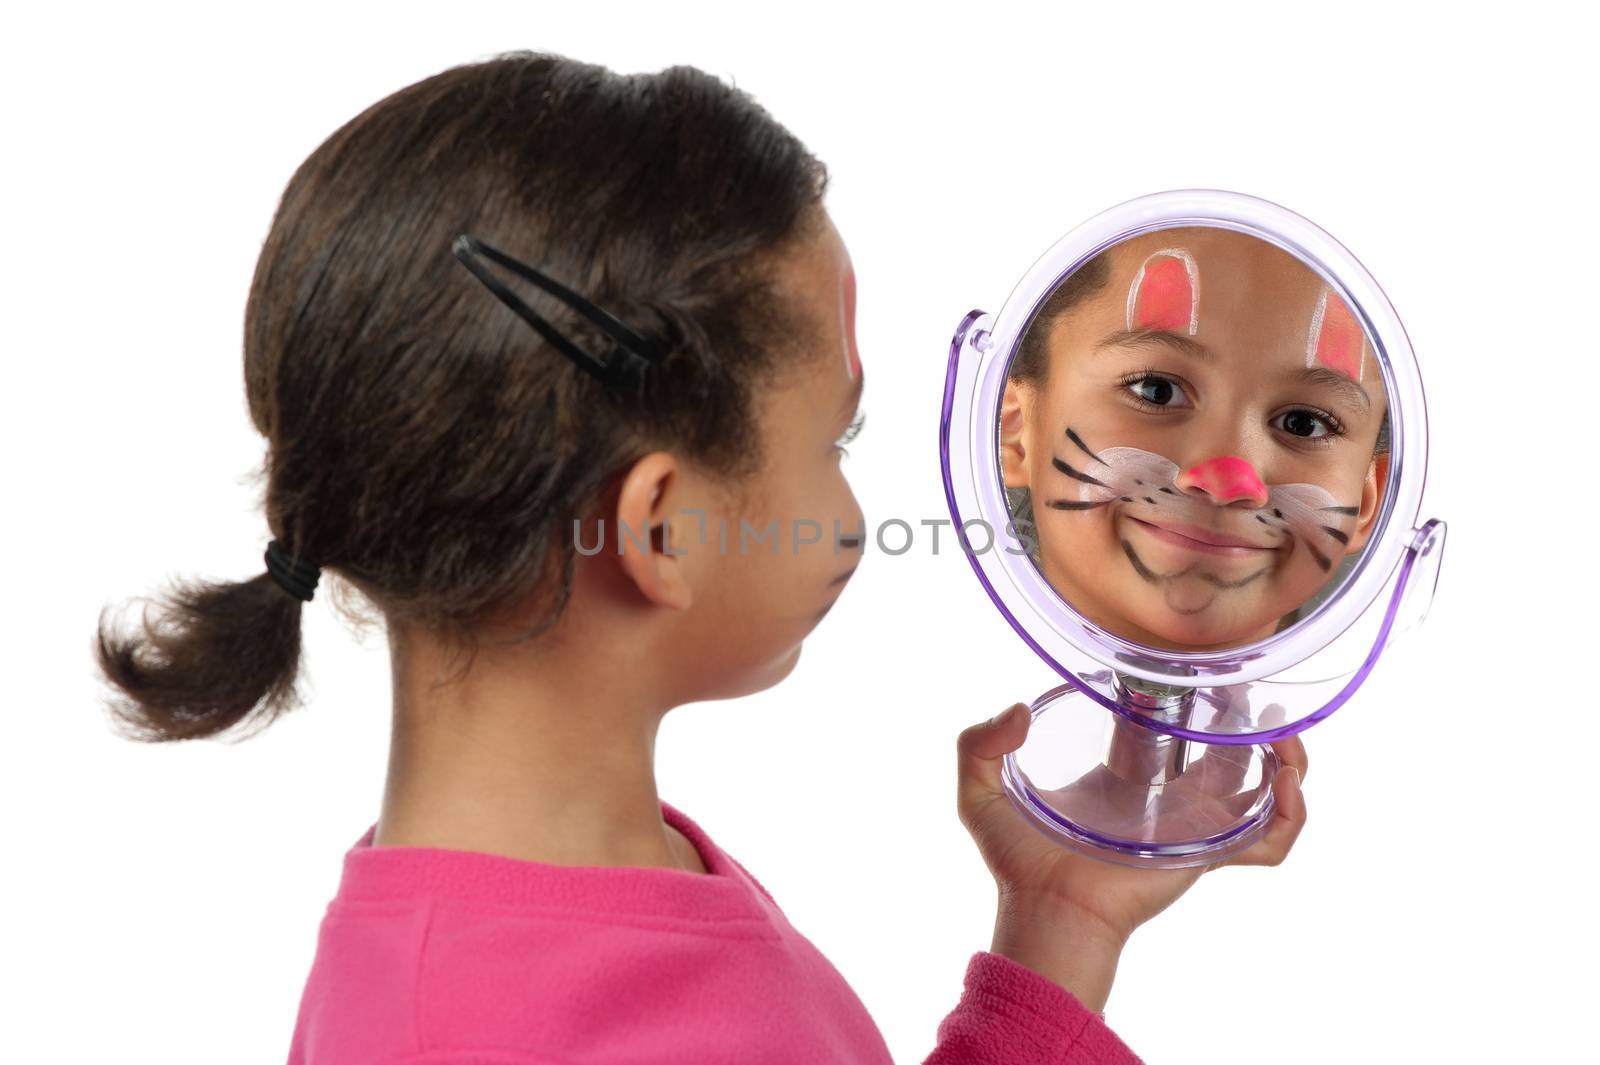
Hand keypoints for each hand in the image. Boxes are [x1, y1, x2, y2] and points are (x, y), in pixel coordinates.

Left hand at [956, 701, 1306, 1009]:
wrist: (1046, 909)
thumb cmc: (1017, 863)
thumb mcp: (979, 793)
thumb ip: (978, 742)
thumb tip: (1017, 709)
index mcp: (1120, 780)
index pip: (1162, 729)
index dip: (1179, 700)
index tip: (1189, 673)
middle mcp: (1164, 800)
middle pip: (1223, 751)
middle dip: (1243, 719)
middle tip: (1250, 692)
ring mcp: (1193, 826)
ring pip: (1262, 789)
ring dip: (1284, 759)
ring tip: (1284, 731)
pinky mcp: (1210, 852)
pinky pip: (1270, 839)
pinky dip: (1291, 813)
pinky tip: (1284, 779)